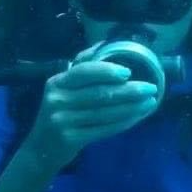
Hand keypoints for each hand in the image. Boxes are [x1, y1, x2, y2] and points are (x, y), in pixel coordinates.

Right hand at [24, 49, 157, 169]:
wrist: (41, 148)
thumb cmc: (60, 111)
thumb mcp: (63, 87)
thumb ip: (83, 66)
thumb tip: (106, 43)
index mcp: (57, 82)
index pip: (83, 72)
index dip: (107, 71)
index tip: (129, 72)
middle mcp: (57, 100)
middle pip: (99, 94)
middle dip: (129, 90)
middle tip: (150, 88)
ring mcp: (63, 121)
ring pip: (105, 113)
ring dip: (132, 107)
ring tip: (151, 102)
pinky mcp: (71, 139)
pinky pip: (104, 129)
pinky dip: (124, 122)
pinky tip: (138, 117)